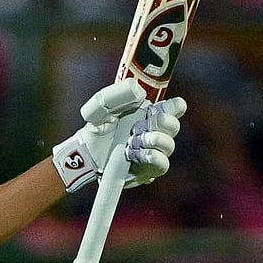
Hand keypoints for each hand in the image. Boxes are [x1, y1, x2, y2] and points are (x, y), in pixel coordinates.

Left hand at [53, 78, 185, 192]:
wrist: (86, 152)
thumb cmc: (98, 126)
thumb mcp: (101, 106)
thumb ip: (116, 94)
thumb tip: (139, 92)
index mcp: (150, 113)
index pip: (176, 107)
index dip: (174, 107)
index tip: (154, 109)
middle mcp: (156, 131)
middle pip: (174, 126)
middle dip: (158, 124)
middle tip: (136, 127)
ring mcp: (155, 151)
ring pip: (169, 145)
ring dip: (151, 141)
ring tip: (130, 142)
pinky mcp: (149, 169)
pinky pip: (162, 164)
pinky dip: (151, 157)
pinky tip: (133, 154)